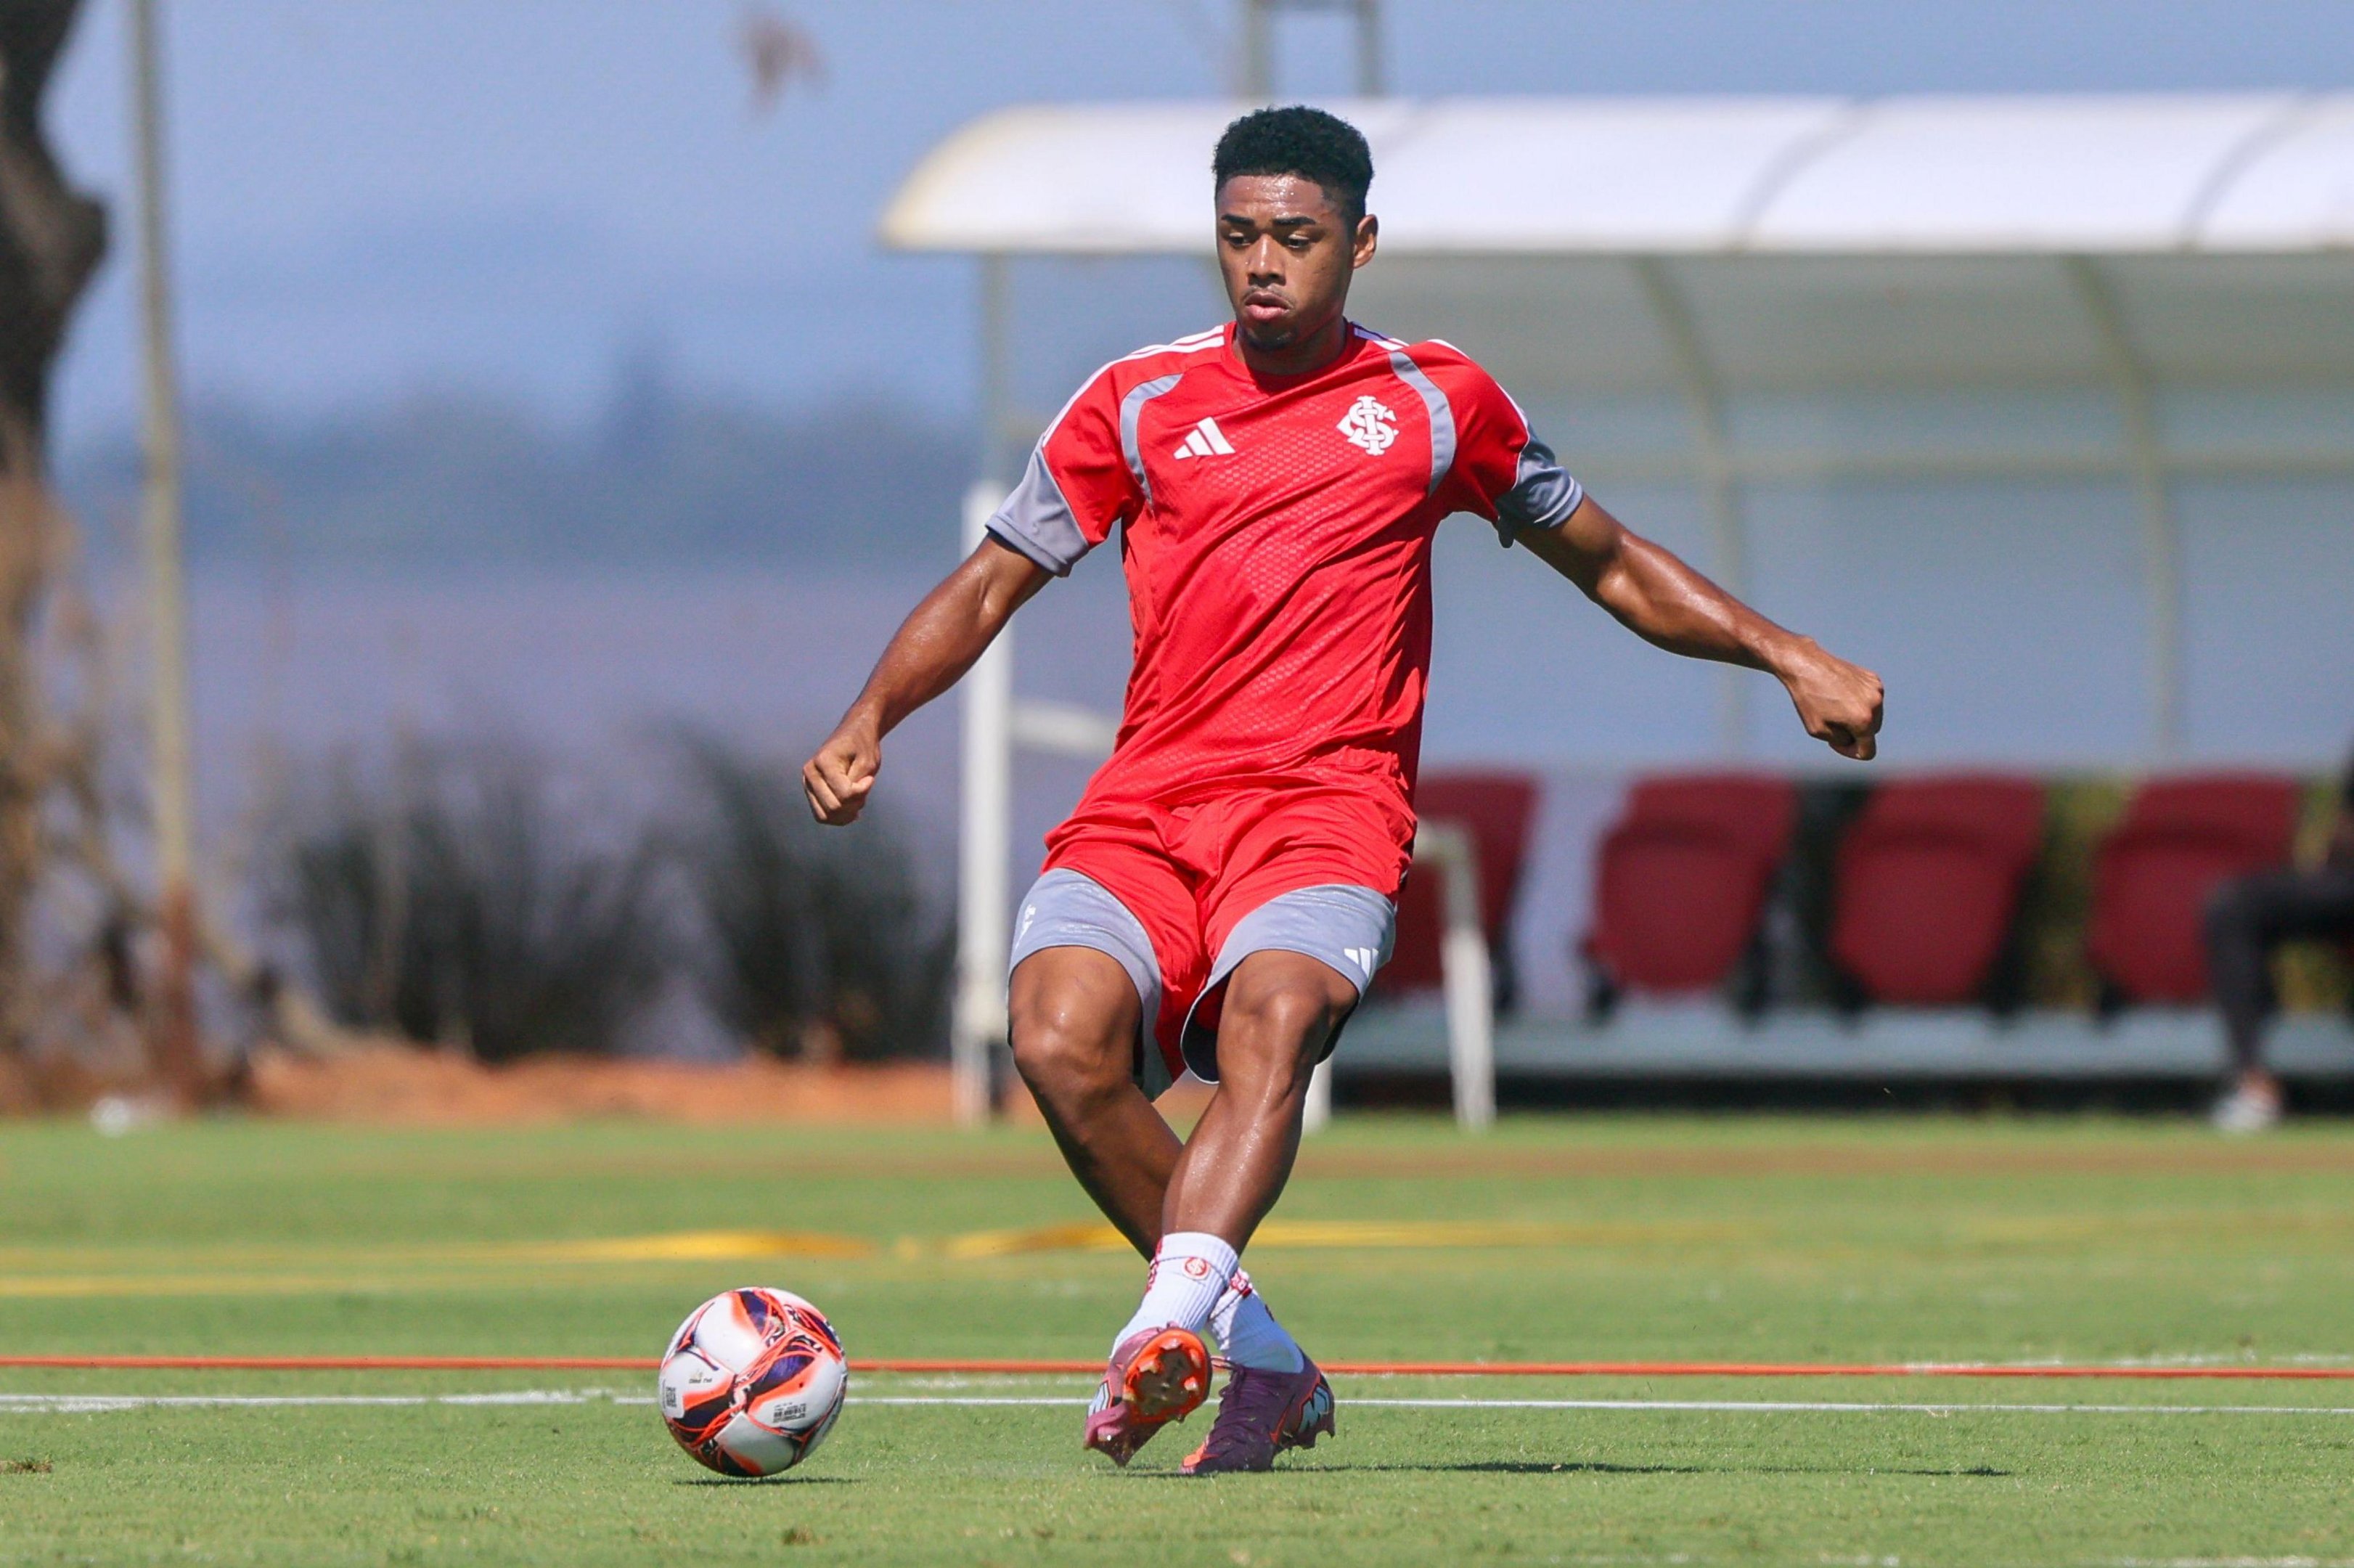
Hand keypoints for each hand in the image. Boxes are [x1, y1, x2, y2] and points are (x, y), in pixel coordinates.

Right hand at [802, 716, 880, 824]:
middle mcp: (810, 773)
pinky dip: (838, 817)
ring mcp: (807, 784)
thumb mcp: (868, 762)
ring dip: (845, 814)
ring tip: (857, 799)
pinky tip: (850, 808)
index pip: (844, 794)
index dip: (862, 792)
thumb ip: (858, 784)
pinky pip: (822, 815)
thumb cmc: (862, 746)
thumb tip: (848, 802)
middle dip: (854, 805)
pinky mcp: (810, 792)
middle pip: (833, 808)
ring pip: (824, 816)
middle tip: (863, 790)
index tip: (870, 779)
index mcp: (823, 761)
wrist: (853, 734)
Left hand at [1776, 639, 1883, 760]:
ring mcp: (1876, 690)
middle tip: (1831, 722)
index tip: (1836, 743)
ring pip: (1873, 716)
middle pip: (1871, 733)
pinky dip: (1859, 702)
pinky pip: (1870, 700)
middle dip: (1854, 733)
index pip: (1868, 752)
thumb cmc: (1808, 699)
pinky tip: (1841, 693)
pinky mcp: (1874, 679)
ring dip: (1858, 717)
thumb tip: (1856, 738)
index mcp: (1863, 720)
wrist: (1806, 664)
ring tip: (1834, 706)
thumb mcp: (1819, 731)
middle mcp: (1875, 705)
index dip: (1851, 752)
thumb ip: (1842, 741)